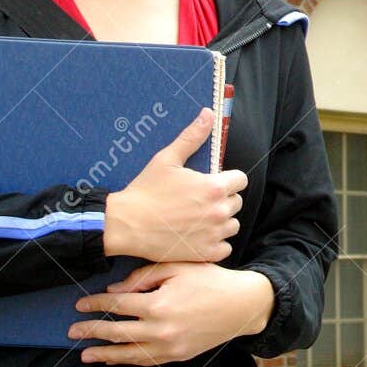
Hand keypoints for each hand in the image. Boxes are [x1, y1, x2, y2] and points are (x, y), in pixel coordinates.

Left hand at [69, 261, 274, 365]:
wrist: (242, 305)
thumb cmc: (209, 280)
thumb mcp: (177, 267)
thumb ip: (143, 277)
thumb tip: (114, 291)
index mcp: (158, 303)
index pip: (117, 304)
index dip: (95, 304)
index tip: (79, 304)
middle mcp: (160, 329)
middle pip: (116, 331)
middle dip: (92, 330)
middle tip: (72, 330)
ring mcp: (169, 346)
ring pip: (128, 353)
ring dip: (104, 354)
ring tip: (85, 354)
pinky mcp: (178, 355)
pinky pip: (146, 361)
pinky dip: (127, 361)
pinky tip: (114, 358)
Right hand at [102, 107, 248, 263]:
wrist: (125, 224)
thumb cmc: (145, 190)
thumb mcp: (167, 158)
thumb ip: (192, 136)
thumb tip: (208, 113)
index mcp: (214, 187)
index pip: (241, 180)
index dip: (228, 180)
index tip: (212, 183)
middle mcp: (219, 211)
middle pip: (236, 202)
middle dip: (223, 199)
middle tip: (199, 201)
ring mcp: (214, 234)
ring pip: (232, 225)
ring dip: (220, 222)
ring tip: (198, 218)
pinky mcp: (206, 253)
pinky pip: (225, 247)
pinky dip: (215, 243)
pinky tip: (198, 235)